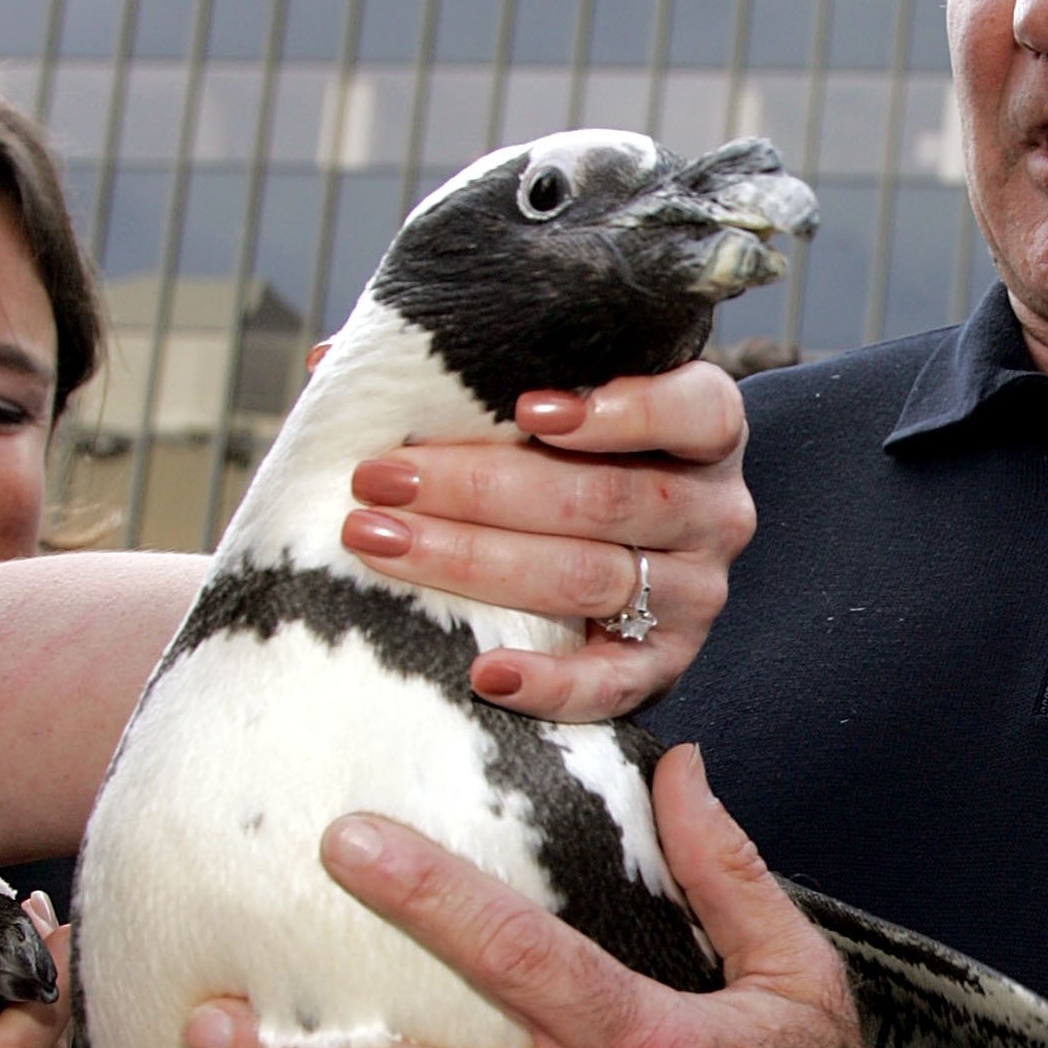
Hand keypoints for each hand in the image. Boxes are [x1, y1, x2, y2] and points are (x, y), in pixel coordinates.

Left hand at [339, 361, 753, 721]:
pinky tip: (483, 673)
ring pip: (591, 577)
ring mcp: (694, 592)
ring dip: (476, 561)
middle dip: (481, 486)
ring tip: (381, 542)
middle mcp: (715, 510)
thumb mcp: (542, 399)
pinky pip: (613, 684)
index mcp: (704, 429)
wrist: (617, 549)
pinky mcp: (665, 664)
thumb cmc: (566, 457)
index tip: (526, 410)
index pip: (695, 412)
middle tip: (380, 477)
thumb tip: (332, 362)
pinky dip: (549, 684)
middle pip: (607, 498)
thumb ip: (470, 373)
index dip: (621, 410)